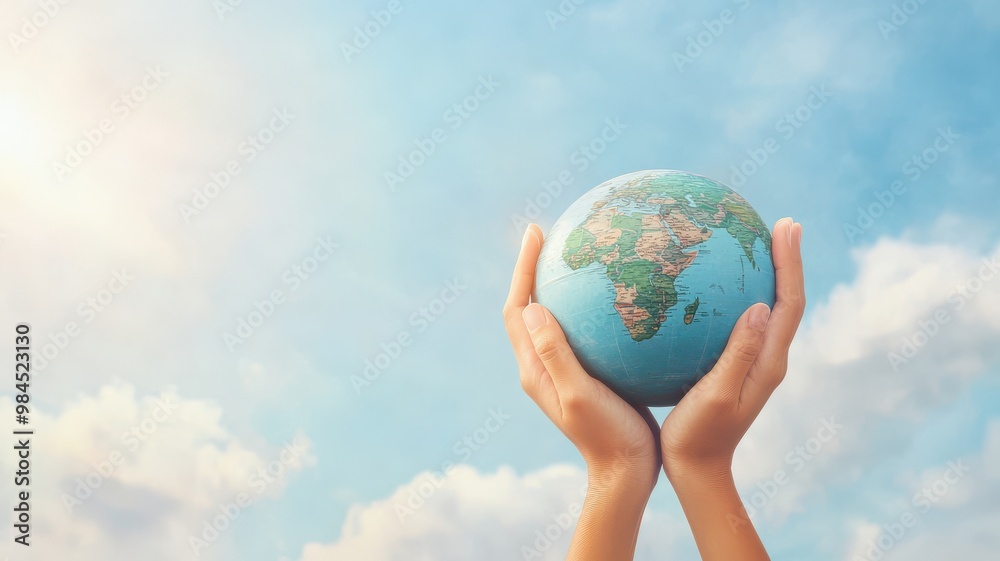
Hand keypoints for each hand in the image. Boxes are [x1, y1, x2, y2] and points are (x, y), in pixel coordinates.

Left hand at [502, 223, 660, 489]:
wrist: (626, 474)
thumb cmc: (607, 437)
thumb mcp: (580, 395)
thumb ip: (556, 354)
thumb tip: (532, 306)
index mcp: (534, 369)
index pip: (517, 308)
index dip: (522, 269)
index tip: (536, 233)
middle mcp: (542, 366)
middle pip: (530, 307)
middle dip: (537, 269)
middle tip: (557, 234)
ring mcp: (563, 372)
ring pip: (556, 318)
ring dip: (563, 287)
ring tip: (587, 254)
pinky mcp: (586, 376)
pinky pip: (585, 333)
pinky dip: (594, 310)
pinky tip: (626, 296)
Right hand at [661, 217, 805, 478]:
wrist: (696, 471)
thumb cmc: (698, 438)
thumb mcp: (715, 396)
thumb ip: (738, 354)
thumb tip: (760, 306)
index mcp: (769, 363)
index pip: (789, 302)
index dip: (791, 262)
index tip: (787, 226)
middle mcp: (767, 358)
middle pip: (785, 299)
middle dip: (785, 259)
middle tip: (777, 222)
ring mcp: (752, 363)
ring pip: (765, 309)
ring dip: (765, 274)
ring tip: (748, 240)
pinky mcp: (733, 367)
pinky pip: (738, 322)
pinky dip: (731, 297)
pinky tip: (701, 287)